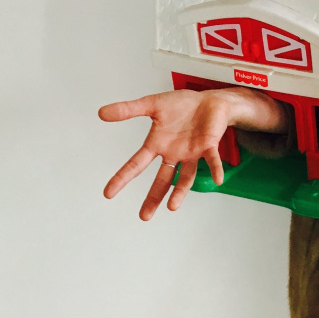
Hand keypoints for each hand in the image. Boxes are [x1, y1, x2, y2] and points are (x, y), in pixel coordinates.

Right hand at [99, 89, 236, 218]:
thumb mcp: (151, 104)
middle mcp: (174, 153)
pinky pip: (212, 159)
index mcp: (158, 145)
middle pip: (162, 180)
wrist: (209, 101)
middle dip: (153, 197)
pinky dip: (214, 168)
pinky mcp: (209, 146)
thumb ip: (128, 109)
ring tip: (172, 207)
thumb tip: (101, 113)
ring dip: (180, 191)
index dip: (122, 178)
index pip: (137, 164)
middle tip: (144, 216)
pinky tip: (217, 179)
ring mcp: (192, 153)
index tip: (108, 193)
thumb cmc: (182, 105)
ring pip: (186, 177)